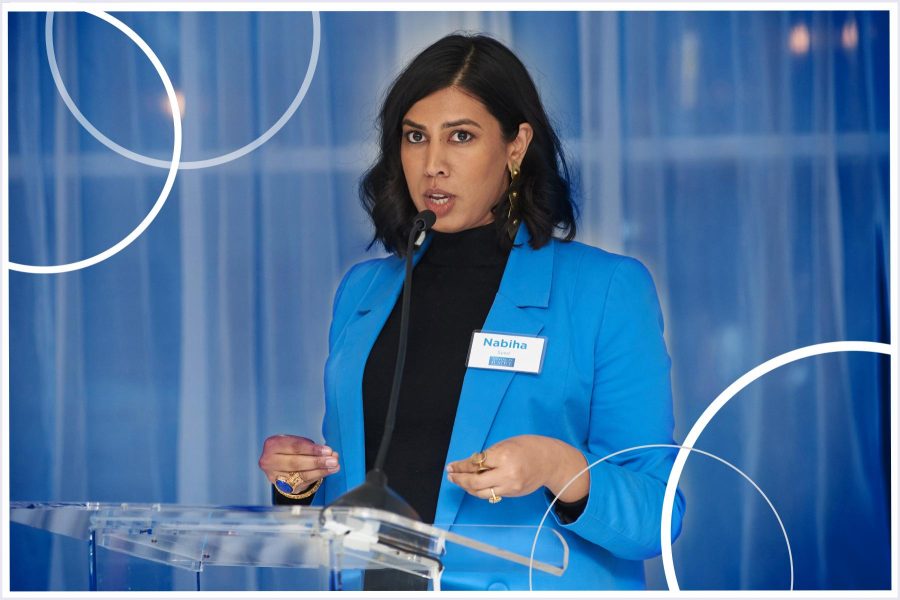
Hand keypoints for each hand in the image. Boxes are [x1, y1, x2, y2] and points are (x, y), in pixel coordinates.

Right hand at [258, 435, 339, 491]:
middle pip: (296, 463)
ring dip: (320, 471)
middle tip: (333, 460)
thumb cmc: (290, 448)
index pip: (295, 447)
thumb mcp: (297, 441)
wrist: (277, 461)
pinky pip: (302, 483)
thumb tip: (331, 454)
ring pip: (300, 475)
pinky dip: (317, 477)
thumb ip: (312, 447)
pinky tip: (327, 472)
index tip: (328, 450)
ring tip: (334, 467)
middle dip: (317, 462)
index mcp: (272, 445)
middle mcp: (269, 461)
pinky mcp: (282, 487)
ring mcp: (274, 476)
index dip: (312, 449)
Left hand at [445, 435, 588, 502]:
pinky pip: (492, 495)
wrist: (551, 461)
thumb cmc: (528, 447)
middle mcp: (506, 474)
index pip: (475, 464)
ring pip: (481, 493)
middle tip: (451, 476)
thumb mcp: (506, 444)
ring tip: (459, 481)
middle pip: (475, 482)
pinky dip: (480, 490)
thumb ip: (489, 455)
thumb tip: (469, 465)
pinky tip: (474, 485)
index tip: (451, 466)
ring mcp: (510, 487)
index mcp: (504, 456)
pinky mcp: (513, 494)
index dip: (460, 466)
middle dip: (460, 479)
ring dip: (467, 488)